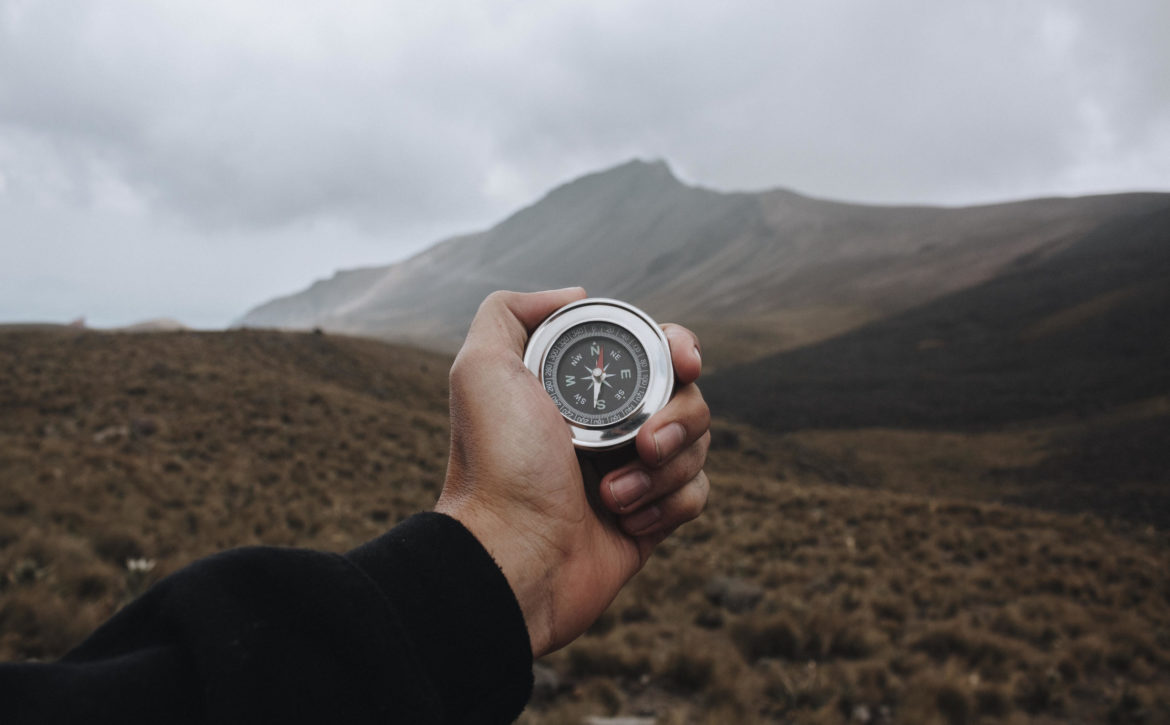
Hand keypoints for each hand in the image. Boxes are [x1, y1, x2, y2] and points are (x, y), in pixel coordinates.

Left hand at [435, 288, 709, 656]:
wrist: (513, 558)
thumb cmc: (498, 466)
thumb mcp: (480, 369)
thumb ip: (510, 311)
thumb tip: (577, 293)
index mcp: (578, 390)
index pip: (652, 350)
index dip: (679, 348)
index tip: (683, 360)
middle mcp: (608, 426)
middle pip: (687, 395)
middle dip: (677, 417)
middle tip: (643, 442)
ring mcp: (633, 472)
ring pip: (698, 444)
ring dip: (664, 468)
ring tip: (614, 494)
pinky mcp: (651, 519)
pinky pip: (696, 493)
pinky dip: (669, 504)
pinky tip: (627, 520)